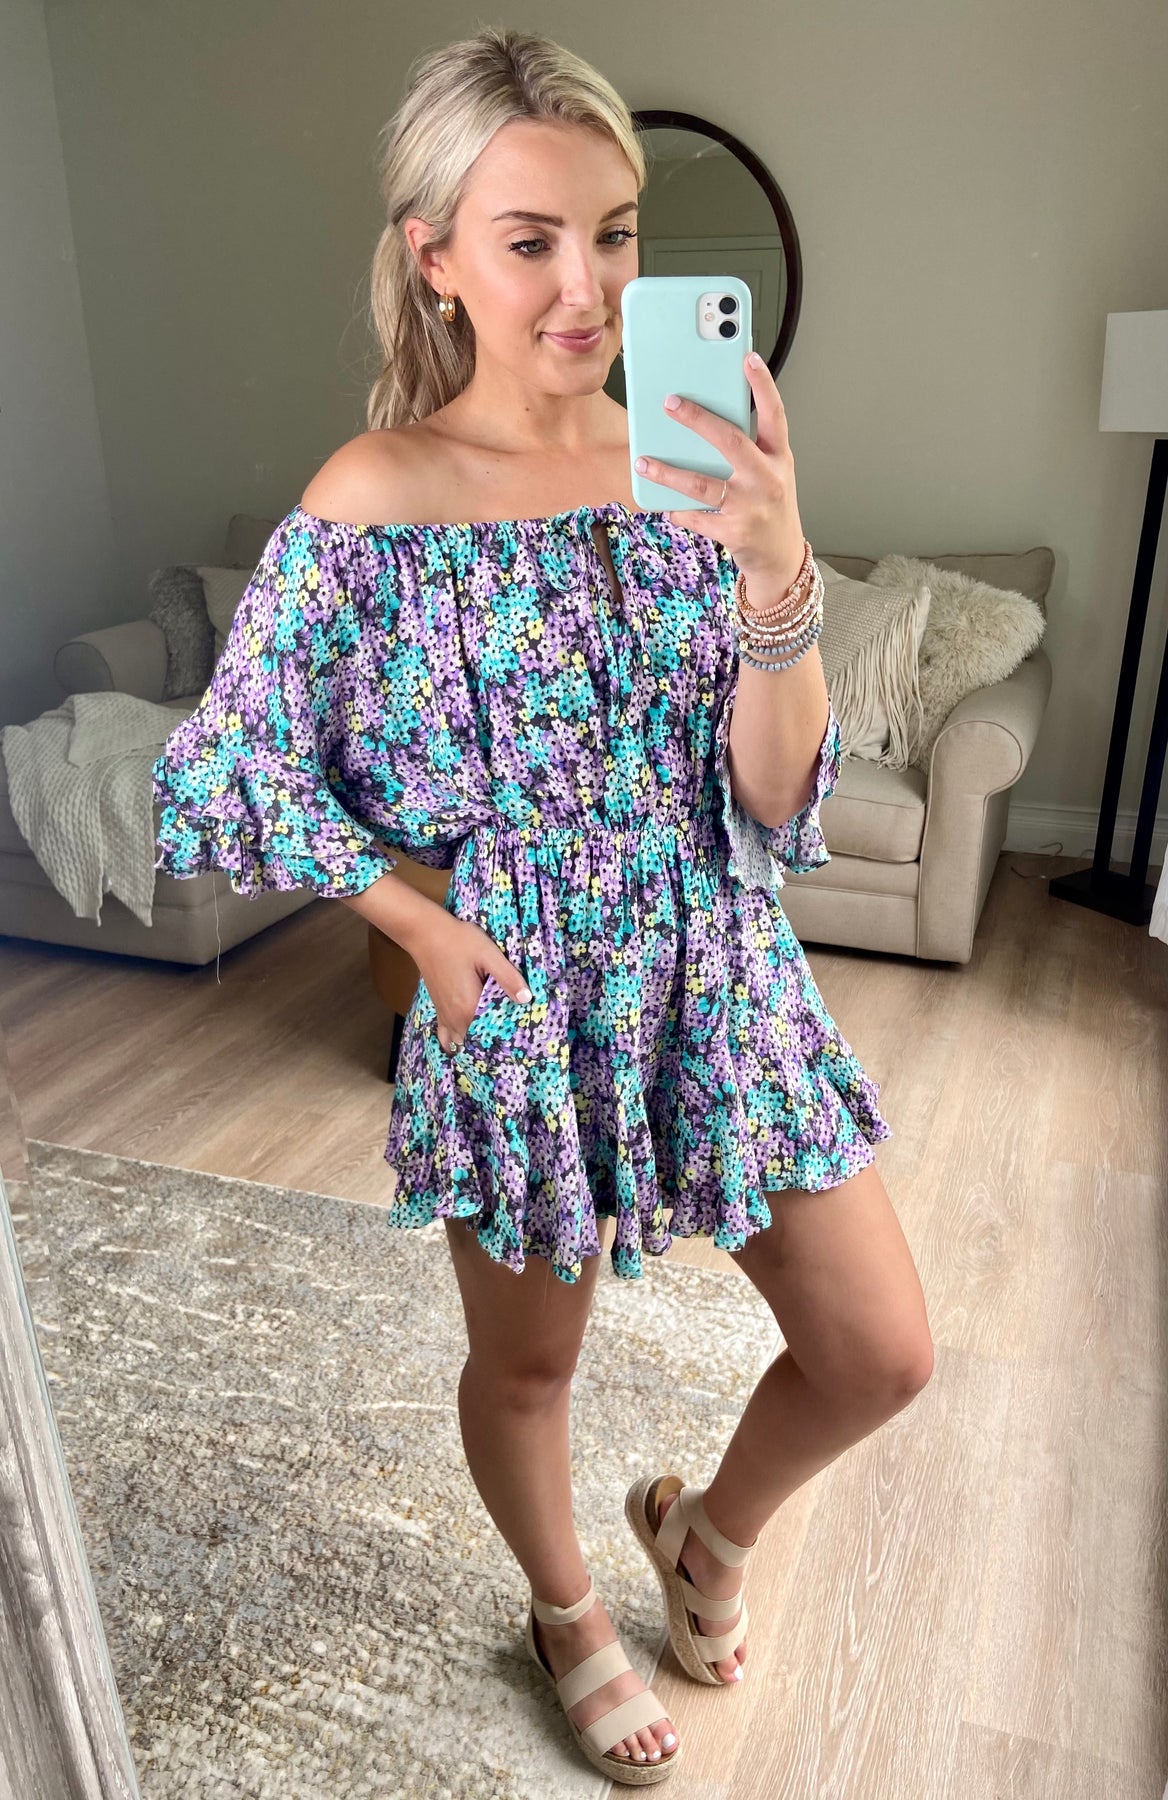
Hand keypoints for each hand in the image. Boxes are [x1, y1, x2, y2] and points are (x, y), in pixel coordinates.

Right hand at [411, 916, 531, 1054]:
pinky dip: (456, 1040)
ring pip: (463, 1041)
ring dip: (476, 1041)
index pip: (494, 1032)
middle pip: (478, 1040)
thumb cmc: (458, 941)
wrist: (425, 933)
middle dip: (494, 1038)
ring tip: (493, 1036)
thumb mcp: (489, 954)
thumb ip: (508, 977)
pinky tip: (466, 1038)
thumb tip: (527, 999)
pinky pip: (446, 1037)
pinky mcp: (439, 1010)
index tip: (522, 1028)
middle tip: (512, 1034)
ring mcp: (445, 1015)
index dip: (509, 1032)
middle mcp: (455, 1017)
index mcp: (469, 1007)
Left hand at [633, 351, 806, 595]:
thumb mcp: (771, 472)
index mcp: (779, 457)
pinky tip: (664, 504)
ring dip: (668, 473)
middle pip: (731, 441)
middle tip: (670, 403)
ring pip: (703, 484)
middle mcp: (767, 478)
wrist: (781, 555)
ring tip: (643, 462)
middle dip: (698, 420)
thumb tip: (705, 422)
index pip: (775, 414)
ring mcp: (751, 506)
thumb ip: (749, 448)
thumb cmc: (770, 506)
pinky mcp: (734, 532)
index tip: (748, 358)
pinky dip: (678, 510)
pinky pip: (697, 517)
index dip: (763, 385)